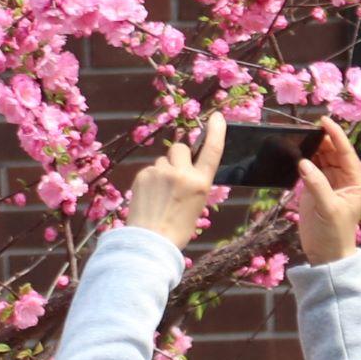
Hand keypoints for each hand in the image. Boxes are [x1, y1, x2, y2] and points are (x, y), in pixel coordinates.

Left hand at [126, 114, 225, 249]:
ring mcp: (160, 172)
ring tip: (160, 194)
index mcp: (200, 182)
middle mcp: (181, 173)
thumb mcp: (197, 204)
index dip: (217, 132)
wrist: (150, 242)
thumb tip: (185, 167)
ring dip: (163, 170)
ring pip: (163, 160)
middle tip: (175, 176)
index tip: (218, 117)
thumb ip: (193, 182)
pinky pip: (150, 170)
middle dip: (179, 156)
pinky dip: (150, 179)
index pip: (212, 150)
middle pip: (180, 148)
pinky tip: (149, 197)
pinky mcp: (142, 175)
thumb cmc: (177, 228)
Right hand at [291, 117, 360, 265]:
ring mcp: (329, 181)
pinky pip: (309, 167)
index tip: (323, 120)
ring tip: (296, 137)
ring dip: (310, 148)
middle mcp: (344, 177)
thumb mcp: (328, 209)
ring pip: (320, 157)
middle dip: (320, 139)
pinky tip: (293, 153)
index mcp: (355, 180)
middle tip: (303, 129)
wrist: (326, 254)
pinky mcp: (315, 187)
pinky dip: (302, 160)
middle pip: (332, 150)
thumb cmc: (334, 233)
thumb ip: (316, 184)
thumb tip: (303, 162)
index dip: (336, 134)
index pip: (345, 151)